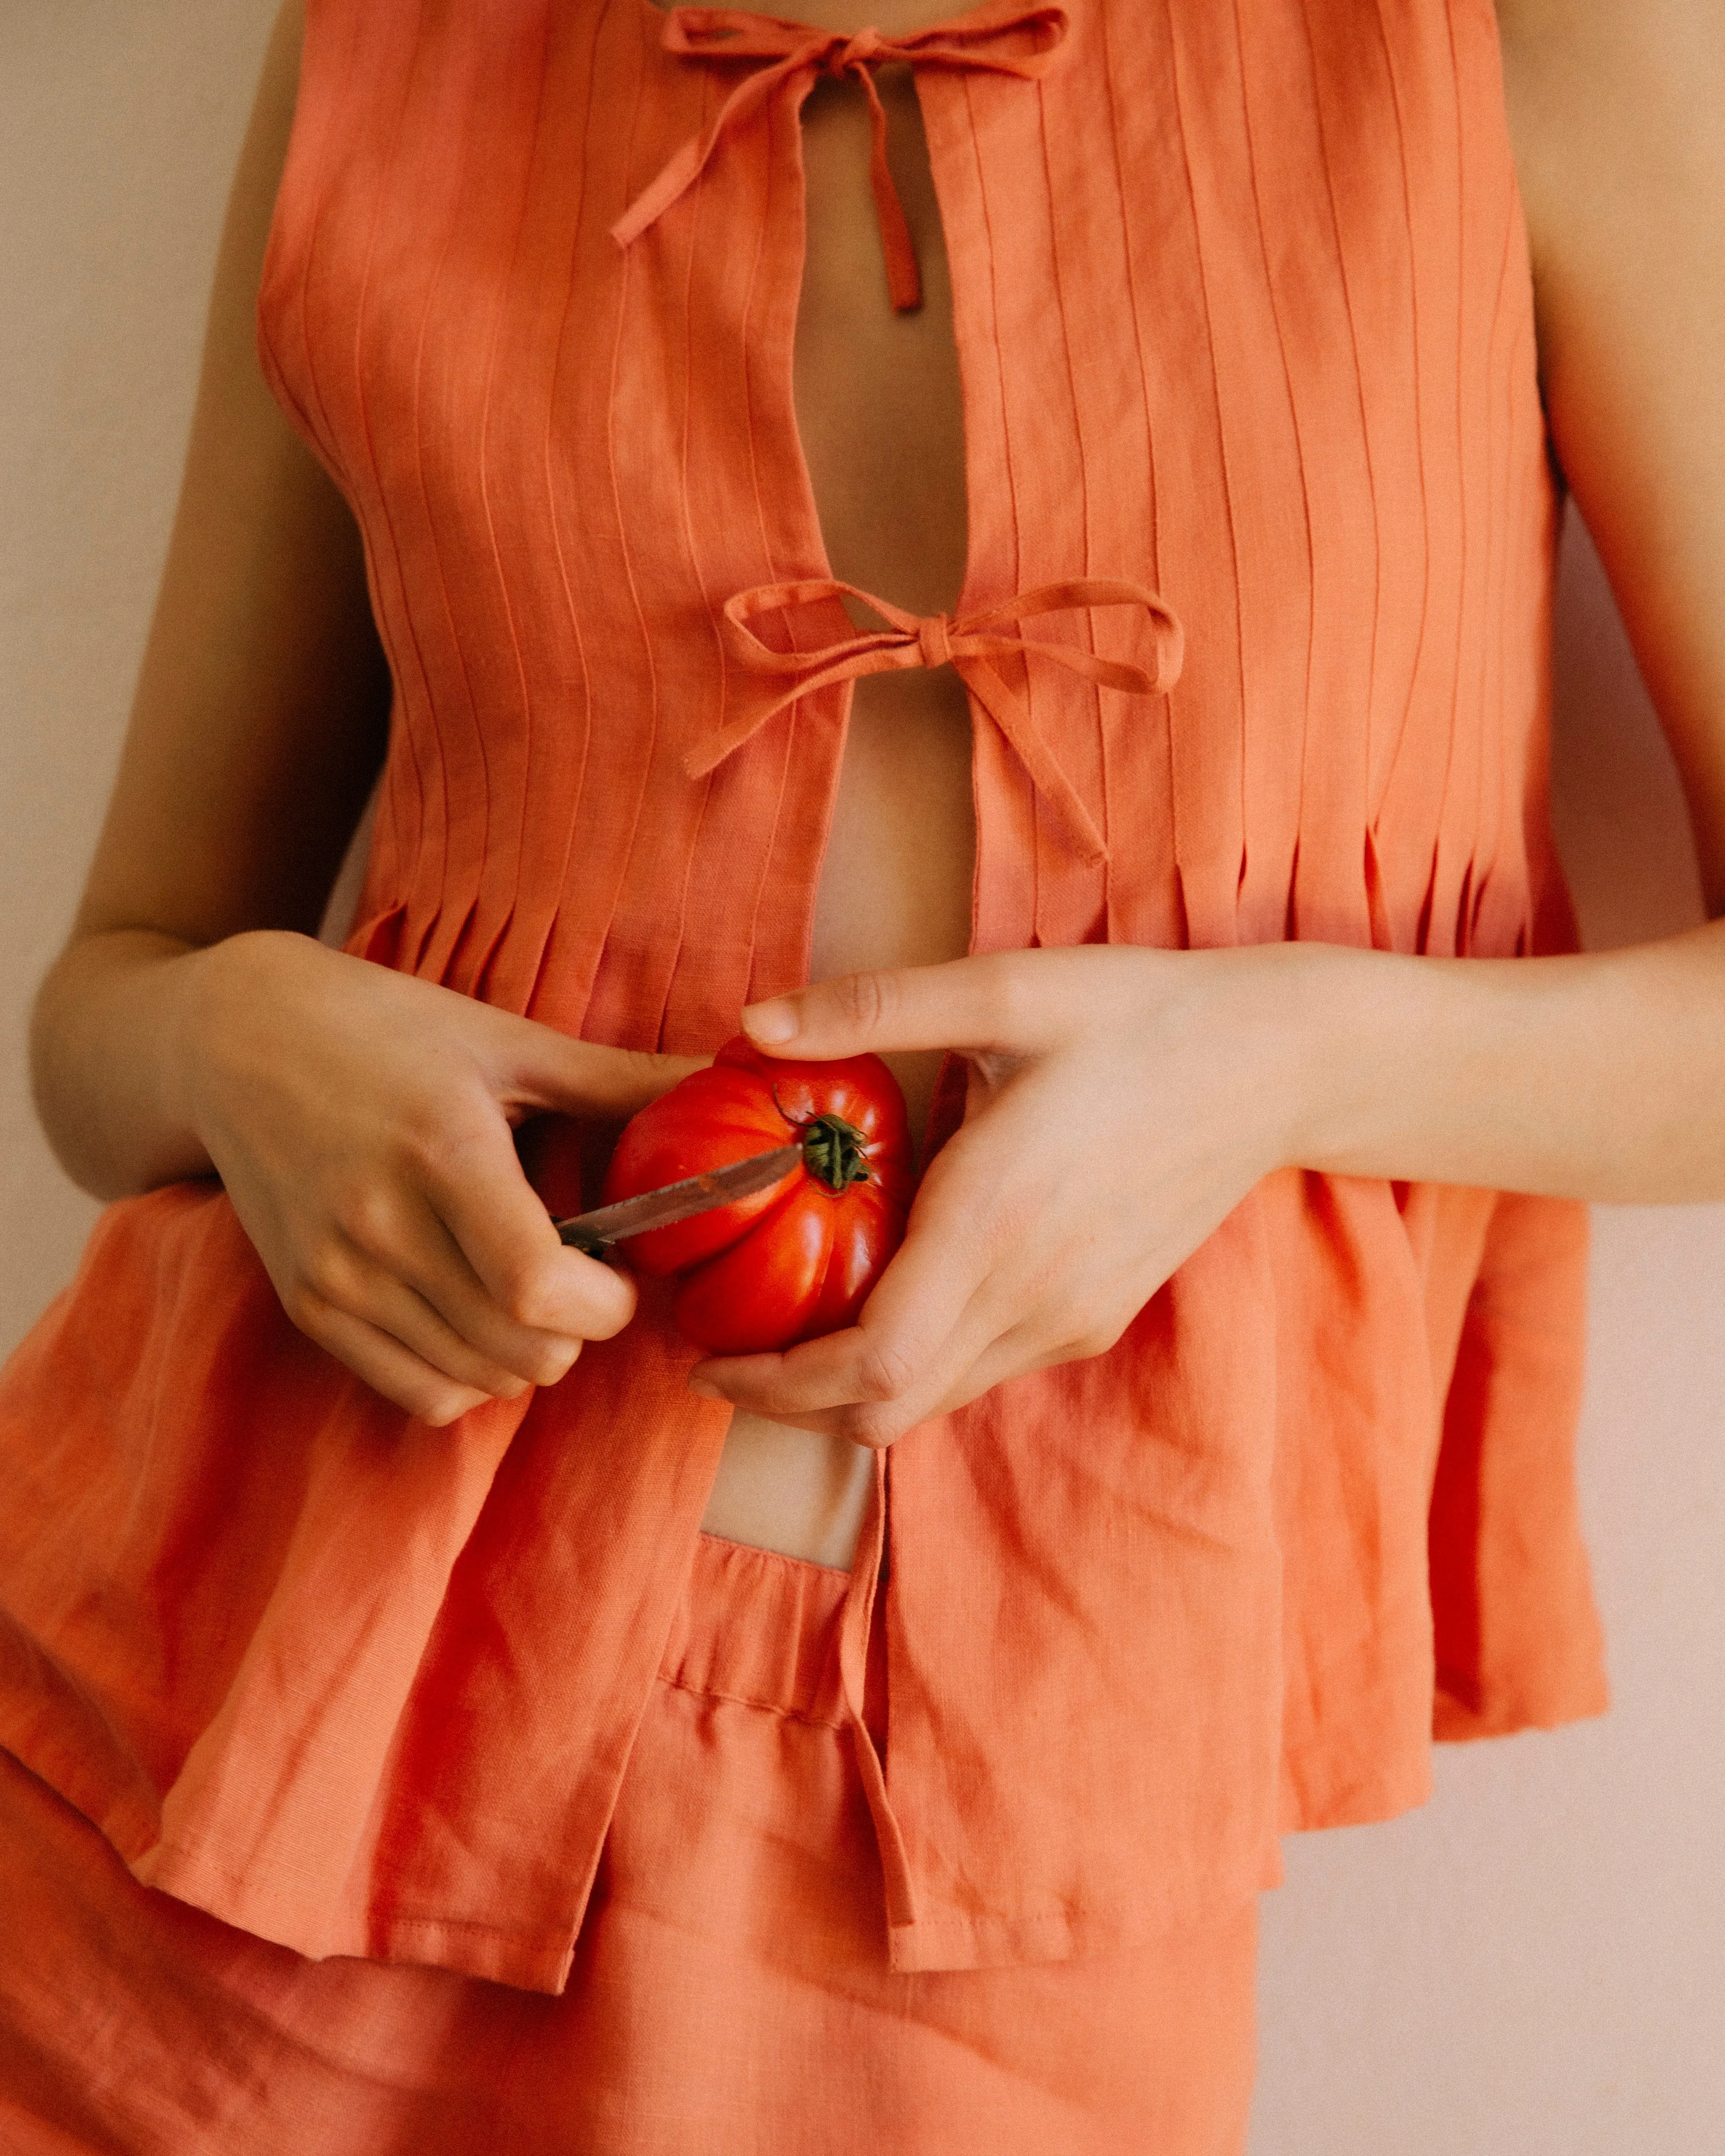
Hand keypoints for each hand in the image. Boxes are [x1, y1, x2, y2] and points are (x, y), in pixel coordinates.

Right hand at [177, 931, 700, 1423]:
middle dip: (577, 1335)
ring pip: (473, 1381)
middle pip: (515, 1349)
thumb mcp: (506, 1039)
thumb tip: (723, 1075)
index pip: (534, 1288)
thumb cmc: (386, 1027)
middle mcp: (379, 1224)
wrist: (237, 1039)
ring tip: (528, 1295)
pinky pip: (415, 1393)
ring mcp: (335, 1274)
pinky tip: (473, 1319)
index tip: (619, 1279)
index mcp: (441, 1150)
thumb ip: (619, 1078)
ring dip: (526, 1358)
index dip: (602, 1307)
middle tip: (584, 1286)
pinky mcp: (307, 1305)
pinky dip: (466, 1379)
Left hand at [686, 945, 1318, 1445]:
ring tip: (785, 1333)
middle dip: (790, 1402)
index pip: (871, 1364)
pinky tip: (883, 1302)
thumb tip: (754, 1023)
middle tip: (722, 1358)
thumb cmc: (1139, 1016)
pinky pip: (979, 1373)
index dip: (777, 1383)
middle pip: (887, 1409)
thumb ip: (875, 1006)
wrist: (1277, 1064)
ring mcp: (1071, 1317)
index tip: (708, 1359)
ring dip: (850, 1390)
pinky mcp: (1095, 1318)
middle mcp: (1035, 1293)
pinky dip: (913, 1365)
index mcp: (998, 1218)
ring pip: (933, 1403)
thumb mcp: (1009, 988)